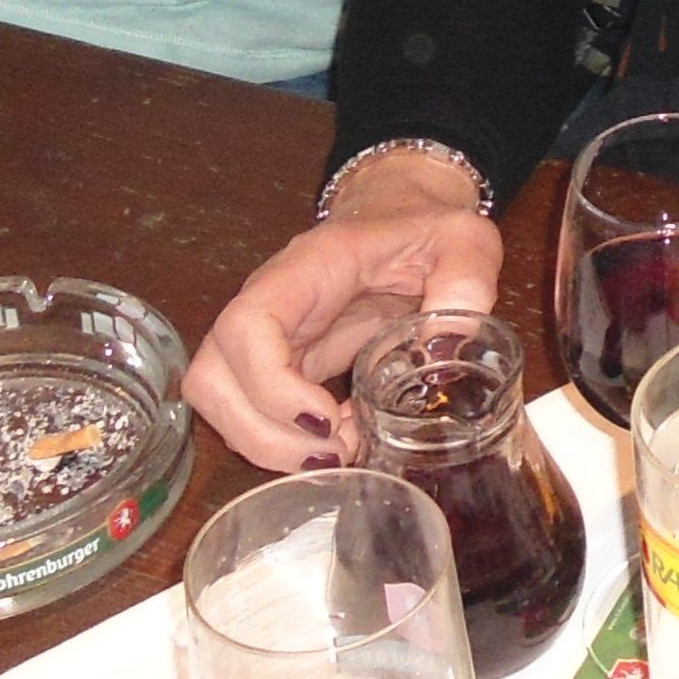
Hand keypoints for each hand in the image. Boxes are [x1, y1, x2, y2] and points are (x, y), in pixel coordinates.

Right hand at [185, 164, 503, 470]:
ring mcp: (269, 340)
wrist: (405, 225)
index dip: (269, 384)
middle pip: (212, 378)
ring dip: (271, 446)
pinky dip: (288, 443)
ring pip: (219, 403)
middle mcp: (271, 305)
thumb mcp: (464, 240)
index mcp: (308, 270)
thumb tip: (450, 346)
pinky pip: (254, 414)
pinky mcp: (282, 367)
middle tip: (335, 453)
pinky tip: (344, 440)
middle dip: (263, 434)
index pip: (247, 325)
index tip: (326, 418)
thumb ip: (466, 278)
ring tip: (341, 451)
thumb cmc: (425, 230)